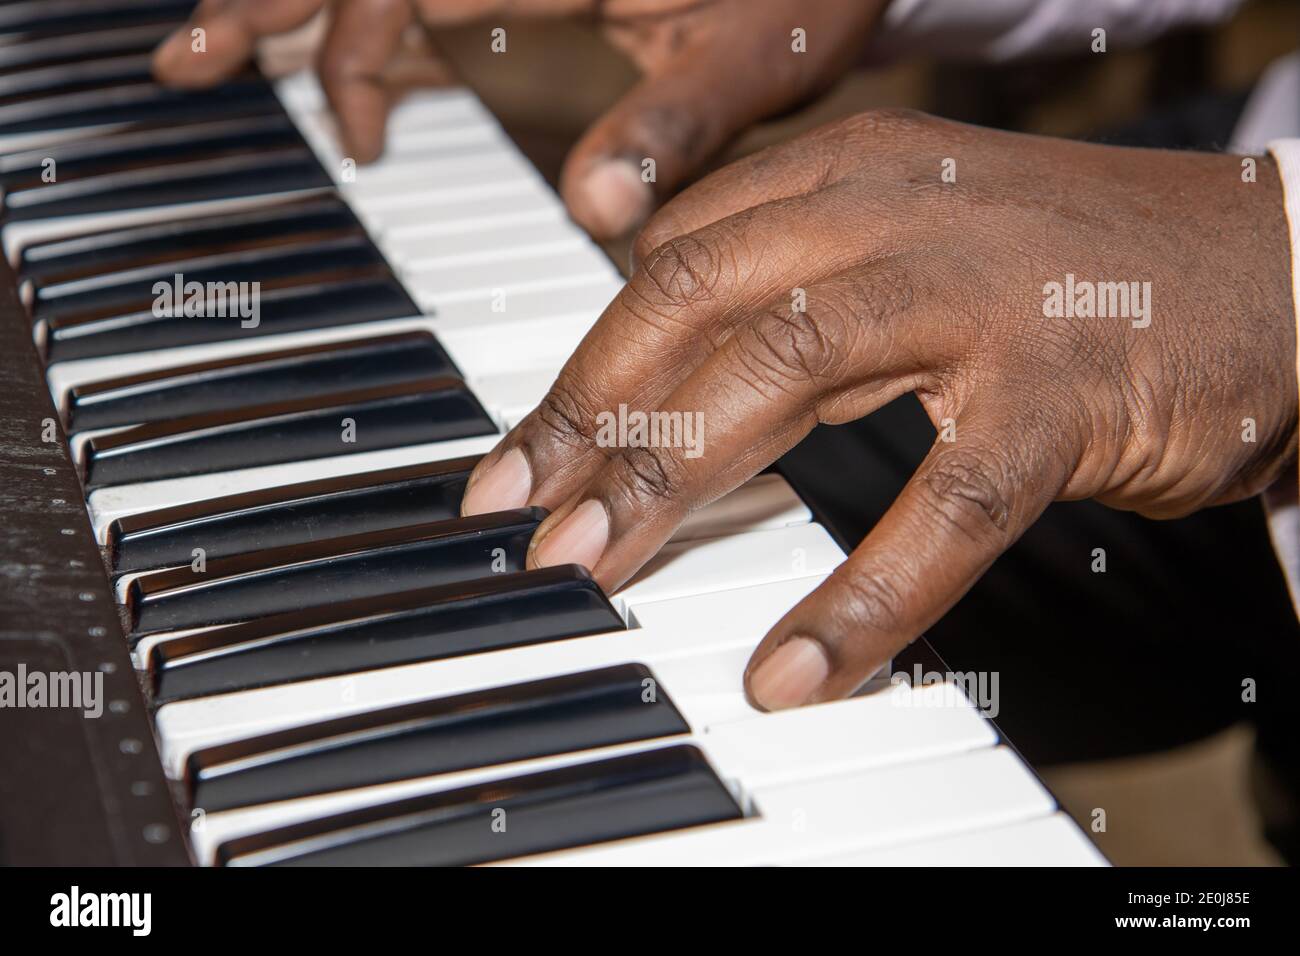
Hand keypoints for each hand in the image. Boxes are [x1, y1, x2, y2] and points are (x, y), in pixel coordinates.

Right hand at [152, 0, 884, 237]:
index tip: (326, 122)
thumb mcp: (758, 54)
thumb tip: (596, 210)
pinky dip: (379, 32)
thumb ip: (673, 125)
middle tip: (188, 55)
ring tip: (227, 53)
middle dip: (270, 1)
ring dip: (306, 11)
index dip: (340, 36)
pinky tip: (355, 80)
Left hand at [458, 109, 1296, 710]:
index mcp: (849, 174)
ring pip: (787, 371)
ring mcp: (980, 294)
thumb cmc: (1068, 270)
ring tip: (597, 570)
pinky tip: (794, 665)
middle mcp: (897, 210)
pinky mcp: (1061, 391)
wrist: (1270, 267)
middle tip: (521, 518)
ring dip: (672, 479)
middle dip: (591, 419)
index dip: (584, 364)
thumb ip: (793, 293)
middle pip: (695, 301)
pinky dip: (862, 593)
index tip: (521, 455)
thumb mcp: (910, 243)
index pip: (673, 262)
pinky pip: (942, 506)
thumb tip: (666, 383)